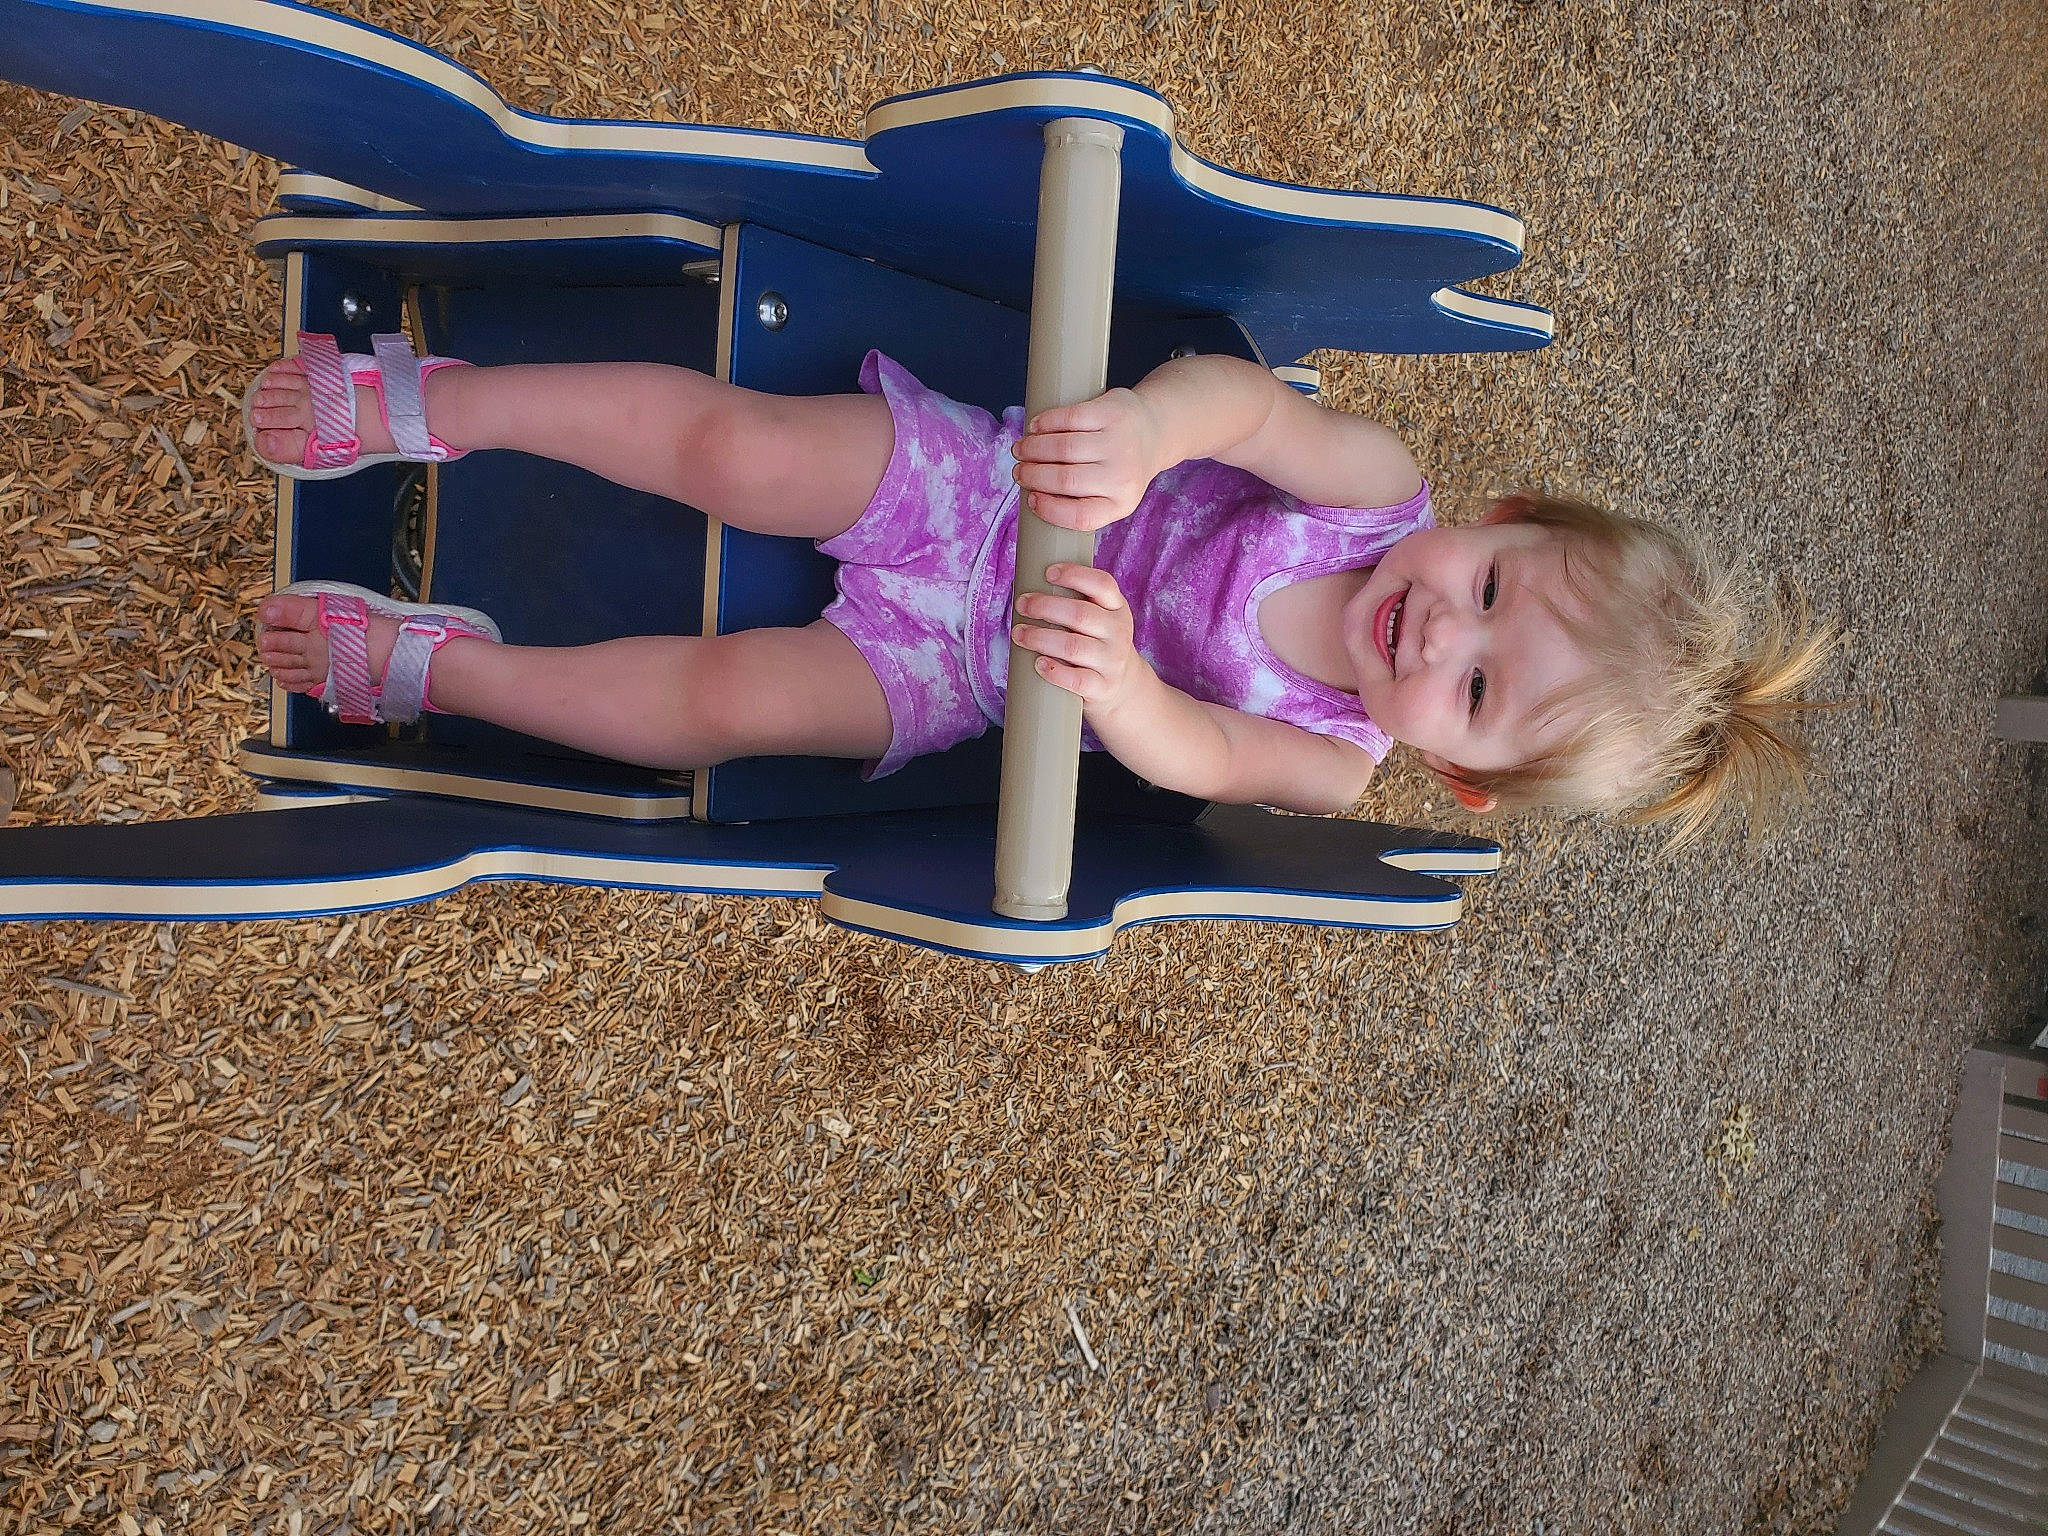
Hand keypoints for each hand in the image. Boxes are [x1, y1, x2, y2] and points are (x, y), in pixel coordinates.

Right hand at [1009, 388, 1165, 530]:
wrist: (1154, 431)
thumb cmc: (1120, 467)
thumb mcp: (1111, 494)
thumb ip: (1080, 502)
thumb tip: (1033, 497)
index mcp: (1121, 503)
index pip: (1080, 516)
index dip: (1049, 510)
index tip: (1031, 499)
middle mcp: (1123, 475)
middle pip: (1066, 480)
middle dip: (1032, 475)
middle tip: (1019, 471)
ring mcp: (1119, 442)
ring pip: (1063, 448)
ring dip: (1033, 448)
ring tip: (1021, 450)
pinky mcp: (1113, 412)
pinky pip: (1070, 417)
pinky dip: (1045, 423)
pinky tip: (1036, 428)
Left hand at [1011, 564, 1148, 712]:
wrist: (1121, 686)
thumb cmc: (1096, 644)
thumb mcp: (1099, 618)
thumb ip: (1075, 602)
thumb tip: (1028, 585)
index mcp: (1116, 607)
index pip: (1102, 584)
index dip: (1075, 575)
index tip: (1048, 573)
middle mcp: (1118, 632)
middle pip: (1080, 615)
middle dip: (1045, 607)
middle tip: (1022, 605)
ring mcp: (1112, 661)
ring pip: (1073, 647)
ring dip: (1040, 638)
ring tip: (1019, 633)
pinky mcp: (1102, 687)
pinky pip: (1076, 680)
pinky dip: (1054, 671)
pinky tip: (1038, 663)